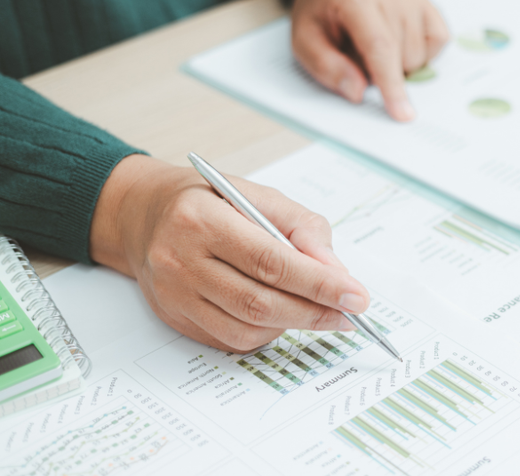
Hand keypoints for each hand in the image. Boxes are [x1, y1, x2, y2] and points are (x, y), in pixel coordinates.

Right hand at [89, 155, 368, 352]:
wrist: (145, 215)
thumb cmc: (211, 202)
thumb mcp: (260, 196)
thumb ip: (303, 229)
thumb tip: (336, 273)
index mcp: (202, 219)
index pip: (271, 262)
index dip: (318, 284)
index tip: (356, 296)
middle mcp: (180, 259)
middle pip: (259, 302)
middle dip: (314, 311)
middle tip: (349, 313)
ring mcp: (174, 294)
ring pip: (247, 328)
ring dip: (293, 325)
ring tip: (320, 312)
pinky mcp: (175, 317)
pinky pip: (230, 339)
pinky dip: (266, 333)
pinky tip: (283, 316)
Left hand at [291, 0, 449, 121]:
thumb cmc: (320, 14)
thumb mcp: (304, 42)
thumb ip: (327, 68)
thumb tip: (358, 92)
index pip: (379, 46)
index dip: (390, 83)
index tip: (401, 114)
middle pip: (402, 55)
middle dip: (382, 73)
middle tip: (358, 58)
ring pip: (421, 54)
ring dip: (399, 64)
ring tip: (374, 47)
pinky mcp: (426, 1)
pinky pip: (438, 41)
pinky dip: (421, 53)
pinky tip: (399, 43)